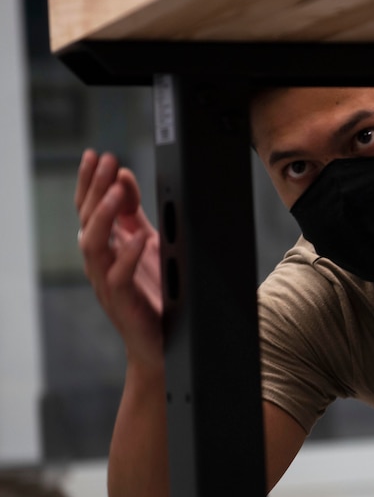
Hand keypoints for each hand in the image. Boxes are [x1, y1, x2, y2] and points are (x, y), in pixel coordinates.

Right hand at [76, 150, 163, 370]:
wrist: (162, 342)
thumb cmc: (153, 294)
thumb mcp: (145, 246)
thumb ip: (134, 214)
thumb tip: (123, 176)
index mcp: (104, 248)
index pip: (89, 209)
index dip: (89, 181)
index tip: (95, 154)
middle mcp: (100, 263)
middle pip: (87, 220)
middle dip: (95, 188)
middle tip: (105, 161)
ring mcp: (107, 283)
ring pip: (94, 246)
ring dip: (105, 216)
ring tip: (116, 192)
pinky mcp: (123, 302)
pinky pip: (118, 277)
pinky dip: (127, 255)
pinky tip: (138, 238)